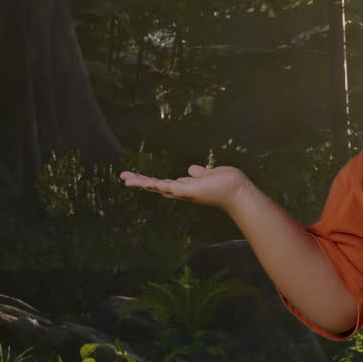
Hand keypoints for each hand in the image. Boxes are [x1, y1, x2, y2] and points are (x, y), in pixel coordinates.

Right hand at [119, 164, 249, 210]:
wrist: (238, 191)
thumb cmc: (228, 184)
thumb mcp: (210, 174)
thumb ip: (199, 173)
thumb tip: (191, 169)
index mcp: (187, 186)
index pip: (165, 183)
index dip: (151, 181)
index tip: (138, 177)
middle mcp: (183, 191)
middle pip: (157, 186)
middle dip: (140, 182)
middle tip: (124, 177)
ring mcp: (185, 192)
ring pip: (159, 187)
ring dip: (142, 182)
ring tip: (126, 179)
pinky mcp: (188, 191)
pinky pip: (169, 187)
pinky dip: (156, 185)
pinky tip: (144, 182)